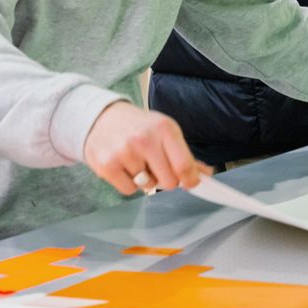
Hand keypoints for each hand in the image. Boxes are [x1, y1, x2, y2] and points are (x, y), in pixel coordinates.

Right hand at [82, 101, 209, 194]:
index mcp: (165, 128)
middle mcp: (145, 139)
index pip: (185, 166)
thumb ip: (185, 155)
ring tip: (135, 160)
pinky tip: (123, 166)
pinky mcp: (107, 165)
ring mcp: (125, 152)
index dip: (190, 180)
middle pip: (169, 182)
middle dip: (165, 179)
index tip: (189, 182)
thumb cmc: (138, 126)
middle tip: (155, 167)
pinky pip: (129, 190)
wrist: (102, 117)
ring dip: (144, 179)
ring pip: (148, 186)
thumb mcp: (164, 131)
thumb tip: (206, 174)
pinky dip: (128, 183)